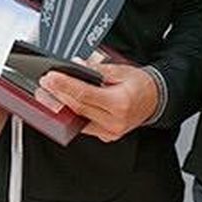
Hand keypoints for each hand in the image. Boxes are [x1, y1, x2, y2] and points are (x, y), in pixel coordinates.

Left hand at [38, 62, 158, 142]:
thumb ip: (98, 69)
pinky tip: (62, 105)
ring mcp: (110, 131)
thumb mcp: (122, 70)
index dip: (64, 85)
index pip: (84, 94)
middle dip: (58, 94)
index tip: (50, 78)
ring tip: (47, 94)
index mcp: (120, 103)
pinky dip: (73, 114)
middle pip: (79, 107)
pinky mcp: (107, 135)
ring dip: (61, 106)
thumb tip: (77, 65)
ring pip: (79, 118)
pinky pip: (85, 125)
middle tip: (45, 83)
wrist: (156, 100)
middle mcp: (115, 121)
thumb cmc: (141, 85)